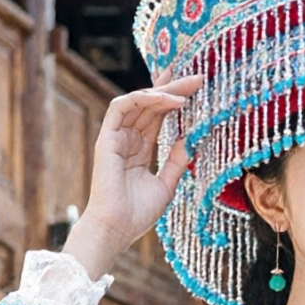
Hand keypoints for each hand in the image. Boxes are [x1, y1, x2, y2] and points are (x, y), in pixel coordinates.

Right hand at [63, 74, 202, 278]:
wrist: (118, 227)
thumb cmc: (138, 212)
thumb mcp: (167, 184)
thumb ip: (176, 161)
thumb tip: (189, 140)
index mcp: (140, 147)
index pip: (158, 115)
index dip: (175, 99)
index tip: (197, 87)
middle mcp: (128, 138)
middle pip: (151, 104)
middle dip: (173, 88)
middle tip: (197, 77)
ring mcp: (116, 136)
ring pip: (137, 101)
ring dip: (162, 91)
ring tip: (186, 87)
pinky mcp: (107, 137)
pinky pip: (121, 107)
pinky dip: (143, 100)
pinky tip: (167, 100)